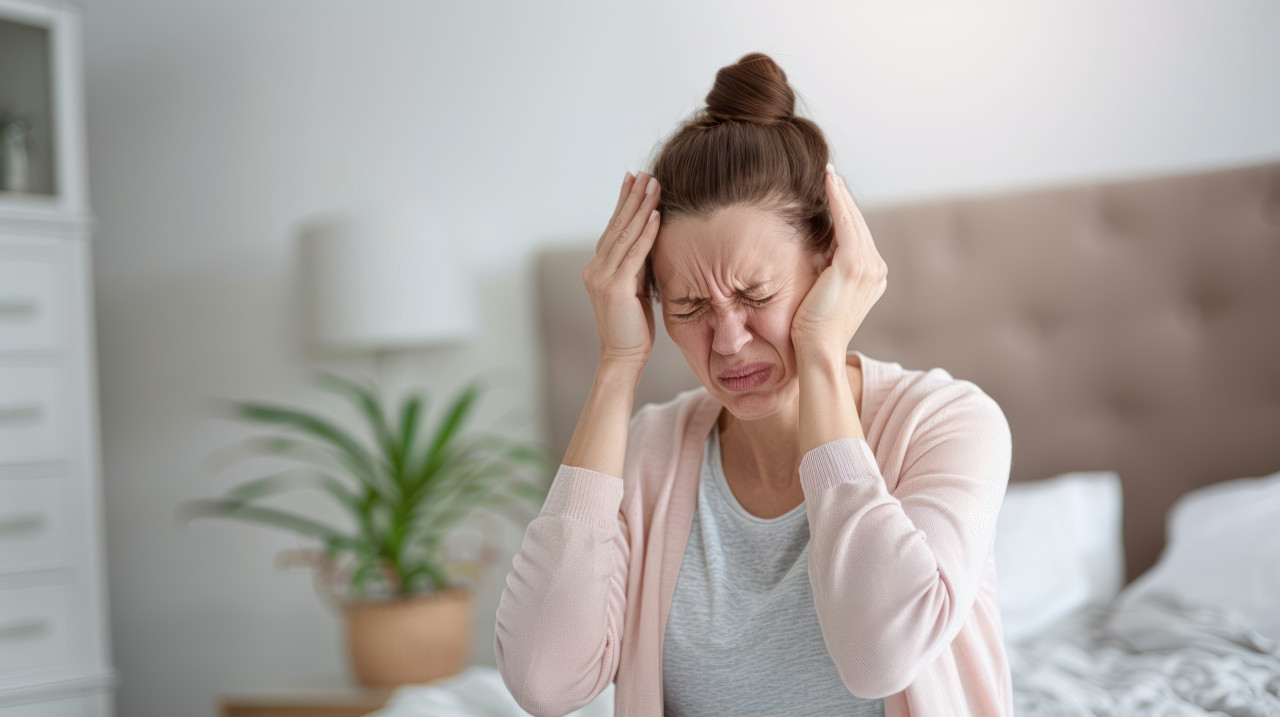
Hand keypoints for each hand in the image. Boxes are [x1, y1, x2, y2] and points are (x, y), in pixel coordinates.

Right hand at [582, 170, 661, 369]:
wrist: (622, 356)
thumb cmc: (633, 327)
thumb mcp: (636, 287)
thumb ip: (638, 263)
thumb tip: (651, 237)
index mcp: (598, 268)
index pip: (612, 229)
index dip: (623, 203)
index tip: (634, 180)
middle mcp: (595, 268)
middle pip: (616, 225)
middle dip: (632, 197)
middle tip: (644, 174)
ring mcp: (602, 277)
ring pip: (624, 235)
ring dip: (641, 208)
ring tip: (653, 186)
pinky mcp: (615, 287)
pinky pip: (634, 254)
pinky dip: (647, 233)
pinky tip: (657, 215)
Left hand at [791, 164, 887, 358]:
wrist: (817, 349)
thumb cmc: (812, 327)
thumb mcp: (823, 289)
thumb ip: (826, 266)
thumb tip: (815, 243)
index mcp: (872, 275)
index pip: (857, 236)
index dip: (844, 211)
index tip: (831, 190)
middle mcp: (876, 269)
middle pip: (858, 224)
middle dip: (843, 198)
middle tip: (829, 173)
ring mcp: (869, 267)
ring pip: (853, 220)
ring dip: (839, 194)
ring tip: (827, 174)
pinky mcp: (853, 265)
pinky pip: (845, 224)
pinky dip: (837, 201)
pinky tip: (828, 183)